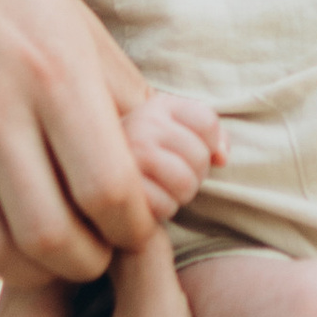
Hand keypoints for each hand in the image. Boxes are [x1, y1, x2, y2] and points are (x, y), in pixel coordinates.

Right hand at [0, 0, 162, 286]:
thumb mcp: (83, 28)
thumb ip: (142, 100)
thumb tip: (216, 155)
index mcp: (55, 73)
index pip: (109, 192)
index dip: (133, 228)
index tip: (135, 225)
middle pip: (49, 238)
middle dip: (87, 262)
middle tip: (96, 249)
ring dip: (28, 270)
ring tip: (47, 251)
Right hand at [121, 88, 223, 212]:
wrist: (94, 170)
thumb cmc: (145, 154)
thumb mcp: (176, 131)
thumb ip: (209, 135)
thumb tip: (223, 158)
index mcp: (159, 106)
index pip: (207, 123)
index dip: (211, 146)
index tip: (191, 153)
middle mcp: (143, 123)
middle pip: (200, 157)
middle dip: (195, 175)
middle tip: (172, 176)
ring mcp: (130, 154)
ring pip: (186, 184)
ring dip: (179, 195)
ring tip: (161, 187)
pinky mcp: (121, 187)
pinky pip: (165, 206)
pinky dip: (162, 211)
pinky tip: (147, 201)